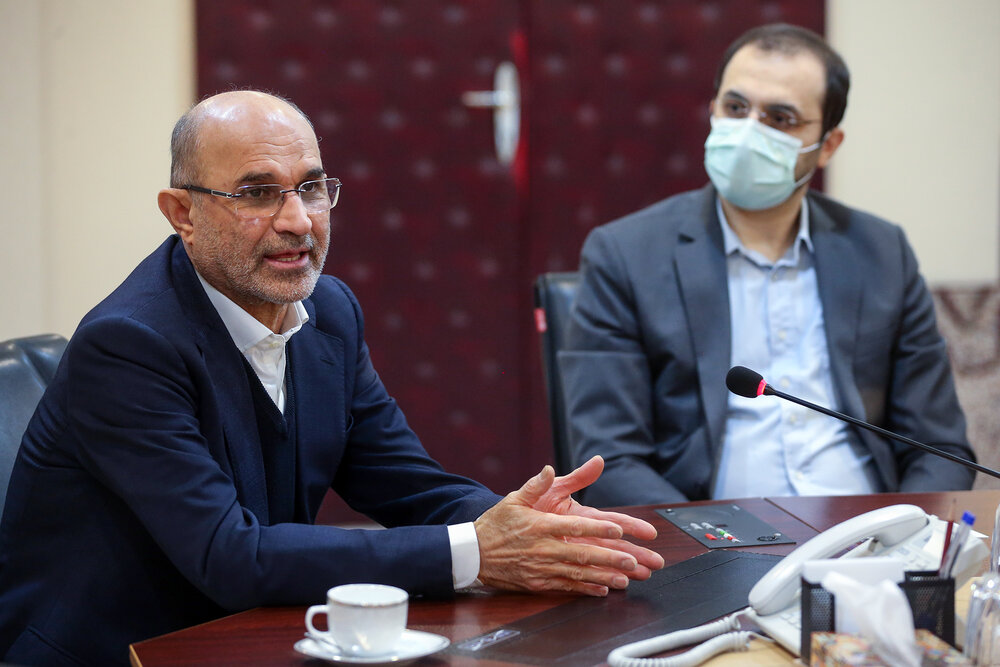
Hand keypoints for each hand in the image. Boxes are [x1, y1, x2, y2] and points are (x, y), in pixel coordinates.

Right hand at [474, 457, 663, 595]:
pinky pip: (565, 586)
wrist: (473, 554)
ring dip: (602, 577)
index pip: (574, 526)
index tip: (618, 529)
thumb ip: (537, 485)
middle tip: (632, 560)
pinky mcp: (538, 582)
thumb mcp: (515, 499)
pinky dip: (585, 589)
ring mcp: (541, 567)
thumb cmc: (496, 524)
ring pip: (577, 573)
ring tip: (624, 579)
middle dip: (609, 557)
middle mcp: (543, 548)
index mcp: (540, 525)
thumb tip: (550, 469)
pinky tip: (602, 590)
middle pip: (581, 554)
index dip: (597, 527)